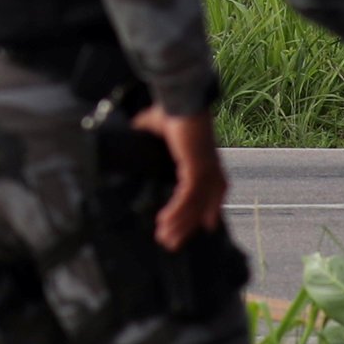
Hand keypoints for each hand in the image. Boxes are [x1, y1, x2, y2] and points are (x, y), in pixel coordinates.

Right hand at [132, 105, 225, 250]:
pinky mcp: (197, 170)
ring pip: (194, 206)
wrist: (182, 100)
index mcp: (206, 160)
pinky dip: (176, 211)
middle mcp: (211, 170)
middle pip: (203, 206)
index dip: (208, 211)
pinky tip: (163, 221)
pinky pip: (187, 198)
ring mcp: (206, 171)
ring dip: (179, 224)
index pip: (212, 193)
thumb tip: (132, 130)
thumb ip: (146, 132)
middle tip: (173, 243)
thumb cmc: (172, 109)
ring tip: (165, 239)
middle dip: (188, 226)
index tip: (205, 227)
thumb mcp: (156, 126)